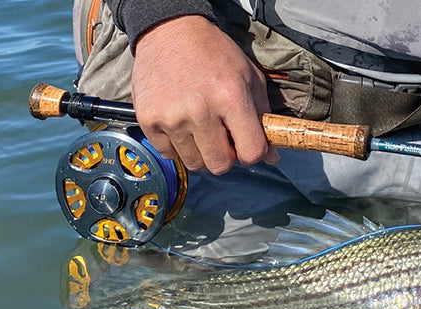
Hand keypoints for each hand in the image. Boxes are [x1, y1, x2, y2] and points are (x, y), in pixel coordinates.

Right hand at [132, 15, 279, 173]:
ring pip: (194, 163)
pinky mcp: (149, 120)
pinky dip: (177, 145)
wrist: (170, 30)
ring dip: (200, 151)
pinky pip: (168, 154)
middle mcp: (200, 111)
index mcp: (231, 97)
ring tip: (199, 126)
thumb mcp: (249, 76)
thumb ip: (263, 117)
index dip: (251, 152)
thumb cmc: (214, 53)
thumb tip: (271, 156)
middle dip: (225, 155)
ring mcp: (171, 117)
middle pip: (220, 165)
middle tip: (221, 137)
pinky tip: (180, 123)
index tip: (245, 143)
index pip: (251, 152)